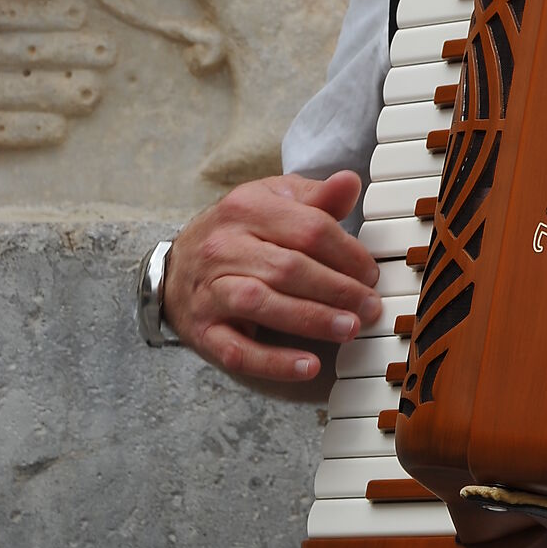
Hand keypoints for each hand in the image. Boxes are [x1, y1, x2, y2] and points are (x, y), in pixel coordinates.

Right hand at [162, 171, 379, 391]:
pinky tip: (308, 366)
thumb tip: (350, 182)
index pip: (309, 229)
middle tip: (370, 307)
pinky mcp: (203, 331)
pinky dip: (274, 362)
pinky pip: (237, 350)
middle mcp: (224, 247)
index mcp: (247, 208)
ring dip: (311, 319)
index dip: (348, 253)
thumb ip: (315, 198)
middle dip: (337, 289)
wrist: (175, 267)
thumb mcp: (272, 201)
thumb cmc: (237, 232)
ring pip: (261, 304)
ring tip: (349, 329)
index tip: (371, 274)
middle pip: (288, 268)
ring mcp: (210, 291)